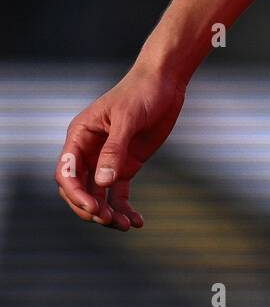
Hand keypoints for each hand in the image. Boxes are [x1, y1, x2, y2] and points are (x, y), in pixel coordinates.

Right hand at [55, 63, 187, 230]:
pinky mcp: (126, 164)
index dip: (76, 194)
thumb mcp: (128, 118)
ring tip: (126, 225)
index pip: (67, 172)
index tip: (94, 208)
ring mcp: (108, 160)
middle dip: (91, 208)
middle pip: (80, 189)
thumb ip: (115, 149)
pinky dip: (125, 209)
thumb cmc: (142, 92)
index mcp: (80, 136)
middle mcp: (90, 151)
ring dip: (108, 214)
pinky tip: (137, 222)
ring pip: (99, 196)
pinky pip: (119, 193)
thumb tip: (103, 183)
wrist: (165, 81)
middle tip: (109, 221)